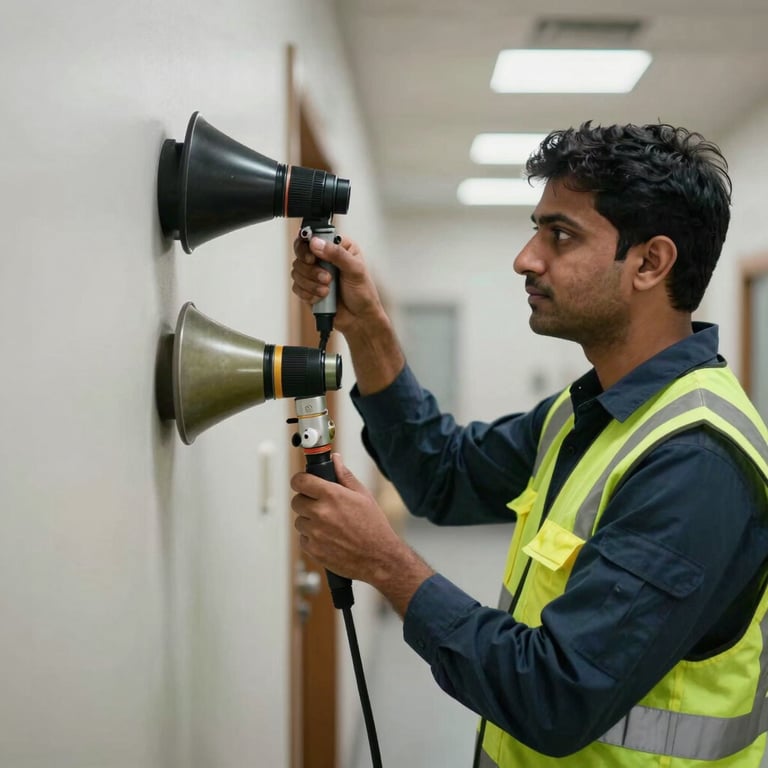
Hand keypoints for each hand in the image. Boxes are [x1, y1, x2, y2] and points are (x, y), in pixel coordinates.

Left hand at [290, 454, 433, 615]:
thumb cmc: (374, 526)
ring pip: (300, 521)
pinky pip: (303, 539)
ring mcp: (315, 533)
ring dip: (309, 521)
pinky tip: (329, 538)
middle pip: (296, 501)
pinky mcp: (313, 550)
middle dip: (306, 501)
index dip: (300, 480)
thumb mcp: (363, 495)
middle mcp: (320, 513)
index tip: (303, 483)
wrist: (379, 558)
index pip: (300, 481)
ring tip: (329, 525)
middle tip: (320, 506)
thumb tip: (335, 460)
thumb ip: (345, 476)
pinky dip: (312, 538)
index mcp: (332, 495)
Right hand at [291, 234, 384, 335]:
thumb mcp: (355, 270)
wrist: (359, 319)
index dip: (308, 245)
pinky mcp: (308, 289)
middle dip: (310, 269)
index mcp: (338, 247)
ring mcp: (314, 274)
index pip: (314, 236)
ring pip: (297, 271)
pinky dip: (308, 293)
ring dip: (311, 283)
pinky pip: (297, 287)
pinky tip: (321, 298)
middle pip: (301, 253)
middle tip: (326, 277)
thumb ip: (337, 254)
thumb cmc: (363, 293)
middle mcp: (324, 258)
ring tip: (327, 290)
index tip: (312, 257)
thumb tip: (316, 243)